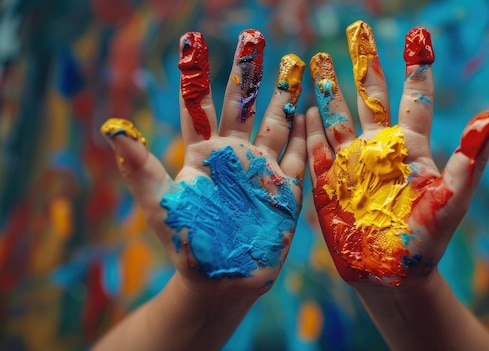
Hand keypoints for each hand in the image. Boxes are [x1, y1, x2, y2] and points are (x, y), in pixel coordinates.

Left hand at [101, 30, 306, 294]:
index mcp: (203, 154)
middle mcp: (234, 155)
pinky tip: (314, 108)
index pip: (199, 106)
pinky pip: (300, 154)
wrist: (221, 279)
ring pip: (277, 122)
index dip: (196, 75)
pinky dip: (308, 132)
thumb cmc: (186, 241)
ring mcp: (262, 169)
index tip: (193, 43)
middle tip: (254, 37)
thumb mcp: (160, 203)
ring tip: (295, 63)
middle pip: (243, 105)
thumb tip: (112, 129)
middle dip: (249, 73)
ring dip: (284, 94)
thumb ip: (140, 167)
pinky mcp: (285, 189)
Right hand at [306, 20, 488, 287]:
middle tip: (356, 30)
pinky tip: (301, 104)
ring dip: (328, 87)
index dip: (416, 68)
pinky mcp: (327, 182)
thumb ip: (468, 159)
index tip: (419, 35)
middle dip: (364, 63)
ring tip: (315, 57)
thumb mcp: (452, 199)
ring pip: (337, 115)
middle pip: (371, 96)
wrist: (392, 274)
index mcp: (411, 148)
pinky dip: (307, 125)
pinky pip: (314, 147)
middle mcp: (380, 149)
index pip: (414, 98)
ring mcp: (351, 164)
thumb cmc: (428, 240)